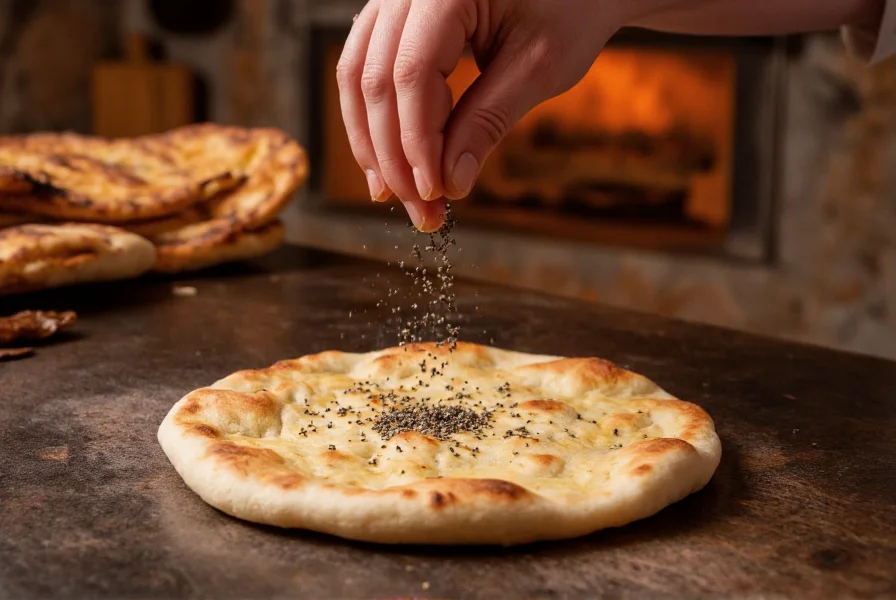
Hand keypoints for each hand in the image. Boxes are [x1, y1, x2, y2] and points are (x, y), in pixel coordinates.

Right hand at [337, 0, 665, 231]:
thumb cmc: (572, 8)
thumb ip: (488, 121)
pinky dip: (375, 117)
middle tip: (421, 211)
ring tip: (395, 194)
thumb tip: (450, 183)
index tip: (435, 194)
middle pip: (374, 79)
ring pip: (357, 76)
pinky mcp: (394, 16)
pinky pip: (365, 67)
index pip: (411, 75)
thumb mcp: (539, 67)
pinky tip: (389, 160)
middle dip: (393, 155)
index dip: (417, 143)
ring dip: (373, 141)